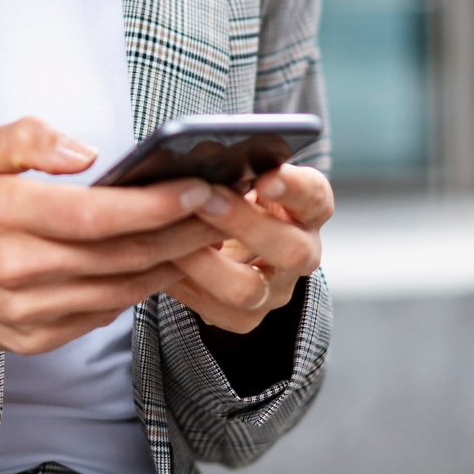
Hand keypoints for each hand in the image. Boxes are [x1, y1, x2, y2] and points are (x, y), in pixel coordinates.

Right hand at [0, 116, 223, 352]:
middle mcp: (19, 266)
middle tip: (222, 209)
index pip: (97, 213)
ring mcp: (28, 309)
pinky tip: (159, 265)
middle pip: (122, 253)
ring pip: (121, 287)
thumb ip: (30, 139)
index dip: (155, 204)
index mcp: (5, 212)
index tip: (196, 187)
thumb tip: (88, 153)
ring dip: (170, 262)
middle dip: (182, 231)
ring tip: (204, 235)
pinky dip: (137, 289)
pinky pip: (103, 313)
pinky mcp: (35, 338)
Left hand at [163, 163, 333, 332]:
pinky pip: (212, 309)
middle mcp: (301, 254)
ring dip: (203, 261)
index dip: (293, 188)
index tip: (266, 176)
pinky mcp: (244, 318)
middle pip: (289, 249)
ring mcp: (275, 292)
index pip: (314, 198)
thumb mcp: (240, 179)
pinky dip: (181, 284)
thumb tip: (199, 154)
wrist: (228, 248)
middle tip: (205, 199)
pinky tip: (159, 262)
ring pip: (246, 289)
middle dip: (243, 224)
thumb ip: (230, 169)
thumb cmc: (233, 198)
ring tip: (171, 237)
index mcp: (308, 211)